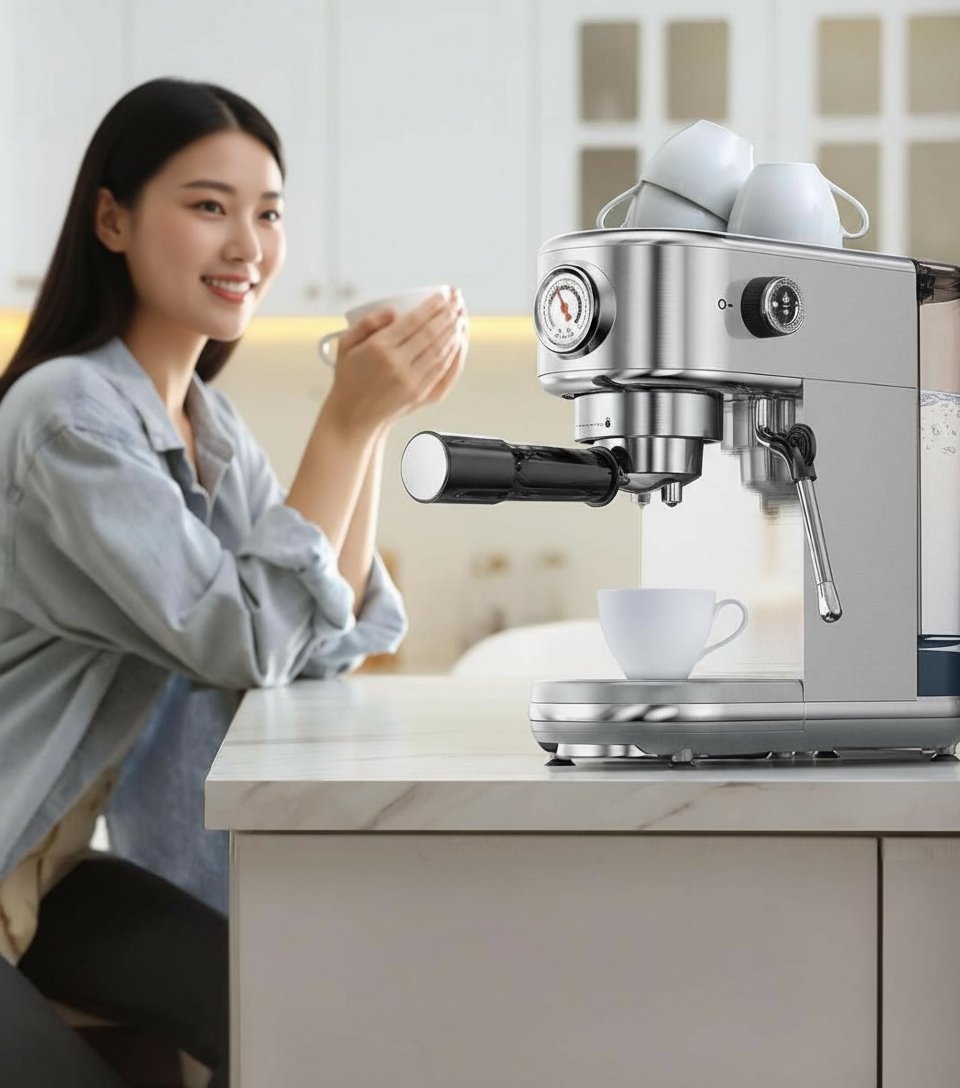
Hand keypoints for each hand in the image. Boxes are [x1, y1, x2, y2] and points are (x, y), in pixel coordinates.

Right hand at [322, 288, 465, 434]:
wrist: (354, 417)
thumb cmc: (349, 378)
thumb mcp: (345, 345)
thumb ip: (366, 323)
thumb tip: (392, 311)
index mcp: (379, 348)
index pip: (413, 321)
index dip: (432, 306)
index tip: (444, 294)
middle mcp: (397, 364)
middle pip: (431, 333)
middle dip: (448, 314)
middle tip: (457, 300)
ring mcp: (411, 381)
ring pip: (440, 350)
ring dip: (454, 331)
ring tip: (461, 315)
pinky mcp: (420, 394)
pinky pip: (443, 369)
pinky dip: (454, 352)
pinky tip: (458, 340)